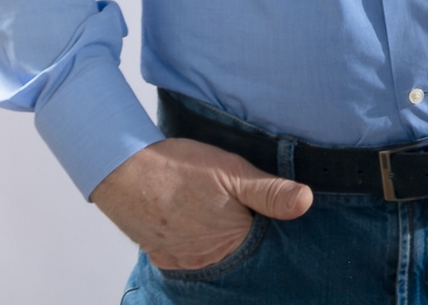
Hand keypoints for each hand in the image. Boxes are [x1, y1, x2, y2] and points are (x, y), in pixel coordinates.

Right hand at [90, 137, 312, 270]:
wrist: (121, 169)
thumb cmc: (179, 168)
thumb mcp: (233, 171)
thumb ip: (270, 191)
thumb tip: (306, 202)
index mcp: (231, 242)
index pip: (262, 242)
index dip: (267, 223)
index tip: (264, 206)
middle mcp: (205, 259)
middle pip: (236, 248)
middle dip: (241, 229)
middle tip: (236, 202)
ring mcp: (180, 259)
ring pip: (210, 250)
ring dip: (215, 233)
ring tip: (212, 206)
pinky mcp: (159, 253)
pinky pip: (185, 250)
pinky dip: (192, 236)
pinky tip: (191, 215)